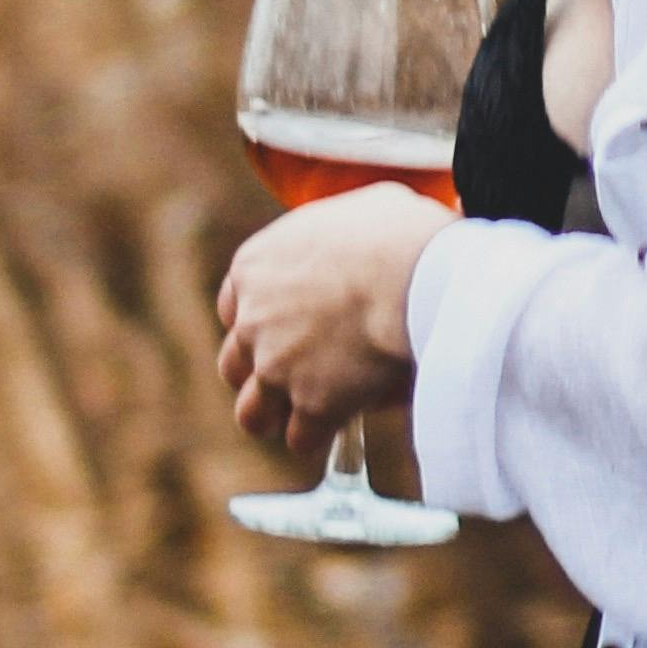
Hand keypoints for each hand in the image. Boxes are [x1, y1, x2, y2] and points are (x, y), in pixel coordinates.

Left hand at [212, 185, 452, 455]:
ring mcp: (277, 366)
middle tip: (296, 377)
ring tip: (305, 417)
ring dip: (276, 417)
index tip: (286, 329)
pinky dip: (318, 437)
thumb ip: (345, 233)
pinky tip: (339, 427)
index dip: (259, 323)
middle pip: (234, 364)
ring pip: (252, 413)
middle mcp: (253, 320)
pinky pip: (302, 438)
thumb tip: (373, 233)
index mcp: (254, 268)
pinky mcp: (311, 404)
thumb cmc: (398, 234)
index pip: (232, 308)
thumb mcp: (360, 209)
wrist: (414, 276)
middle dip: (260, 374)